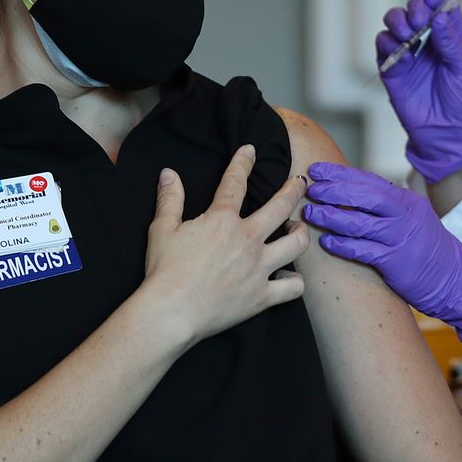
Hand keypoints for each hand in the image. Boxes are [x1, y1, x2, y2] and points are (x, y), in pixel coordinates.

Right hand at [143, 145, 309, 345]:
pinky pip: (293, 288)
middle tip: (299, 182)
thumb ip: (170, 199)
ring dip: (300, 232)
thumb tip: (168, 174)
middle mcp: (248, 240)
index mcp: (223, 221)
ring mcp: (259, 268)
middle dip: (293, 189)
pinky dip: (294, 282)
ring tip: (296, 228)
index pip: (236, 183)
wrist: (172, 311)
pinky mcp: (262, 296)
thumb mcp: (162, 229)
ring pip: (296, 244)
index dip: (243, 163)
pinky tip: (290, 277)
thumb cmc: (165, 270)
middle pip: (281, 207)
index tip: (250, 150)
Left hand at [302, 162, 461, 348]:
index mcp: (406, 201)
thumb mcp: (413, 219)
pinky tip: (327, 243)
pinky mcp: (397, 262)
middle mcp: (405, 215)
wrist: (457, 281)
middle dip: (334, 190)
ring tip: (311, 215)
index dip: (341, 173)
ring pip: (361, 222)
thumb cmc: (428, 251)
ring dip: (332, 217)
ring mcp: (401, 238)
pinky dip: (344, 246)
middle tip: (311, 189)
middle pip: (365, 195)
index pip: (369, 180)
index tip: (317, 170)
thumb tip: (352, 196)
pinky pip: (365, 251)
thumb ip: (387, 208)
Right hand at [377, 0, 461, 182]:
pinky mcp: (391, 68)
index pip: (442, 3)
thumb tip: (440, 16)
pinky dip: (389, 44)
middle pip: (415, 7)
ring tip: (408, 36)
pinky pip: (382, 45)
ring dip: (398, 21)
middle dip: (415, 7)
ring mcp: (408, 52)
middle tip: (420, 21)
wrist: (446, 134)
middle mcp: (428, 39)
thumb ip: (451, 42)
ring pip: (394, 21)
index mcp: (450, 35)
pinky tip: (403, 56)